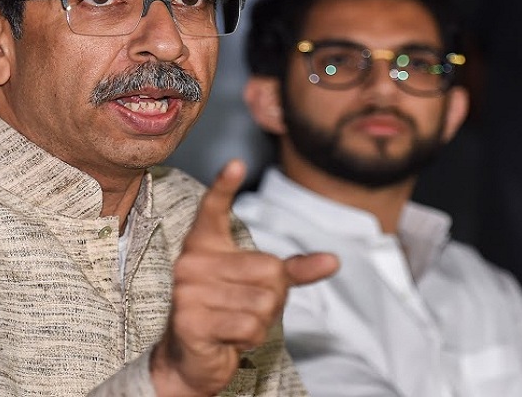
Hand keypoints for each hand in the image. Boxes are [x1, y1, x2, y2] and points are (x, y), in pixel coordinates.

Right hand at [151, 159, 338, 396]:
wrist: (191, 358)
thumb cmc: (227, 312)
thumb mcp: (258, 284)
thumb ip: (292, 270)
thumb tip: (333, 260)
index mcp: (204, 244)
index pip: (213, 209)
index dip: (225, 185)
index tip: (237, 163)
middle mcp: (191, 262)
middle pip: (268, 270)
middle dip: (272, 298)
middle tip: (246, 307)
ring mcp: (187, 291)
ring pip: (263, 302)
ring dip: (262, 322)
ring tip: (236, 323)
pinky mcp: (190, 321)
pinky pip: (249, 326)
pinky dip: (250, 338)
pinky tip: (229, 338)